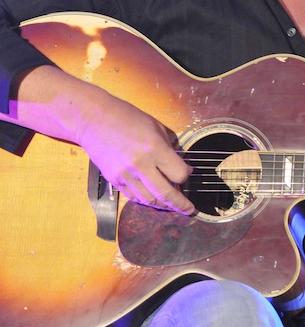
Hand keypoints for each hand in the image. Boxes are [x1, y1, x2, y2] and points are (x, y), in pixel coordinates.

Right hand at [6, 64, 193, 214]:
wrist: (94, 120)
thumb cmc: (127, 117)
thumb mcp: (155, 126)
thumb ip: (170, 146)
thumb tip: (182, 165)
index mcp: (154, 148)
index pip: (178, 174)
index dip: (186, 175)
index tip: (188, 173)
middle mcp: (140, 165)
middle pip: (165, 194)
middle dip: (180, 204)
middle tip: (189, 209)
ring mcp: (125, 175)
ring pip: (149, 200)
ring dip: (162, 204)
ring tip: (171, 203)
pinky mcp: (114, 181)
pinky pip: (133, 197)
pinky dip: (145, 200)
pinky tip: (152, 197)